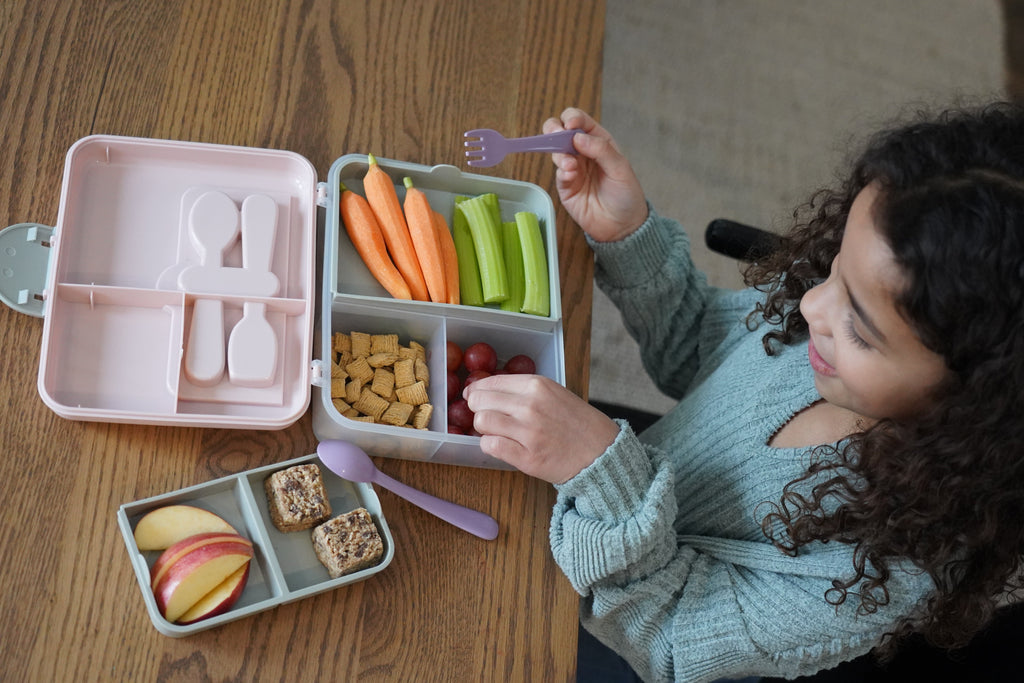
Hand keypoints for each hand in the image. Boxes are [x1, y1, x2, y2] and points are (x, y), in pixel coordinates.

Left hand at [463, 373, 619, 483]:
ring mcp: (528, 432)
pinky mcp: (527, 458)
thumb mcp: (555, 393)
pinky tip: (501, 445)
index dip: (477, 391)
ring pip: (481, 423)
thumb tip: (485, 391)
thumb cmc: (578, 423)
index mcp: (537, 386)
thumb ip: (524, 391)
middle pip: (480, 402)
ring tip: (497, 431)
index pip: (490, 383)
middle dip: (478, 409)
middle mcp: (530, 406)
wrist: (601, 452)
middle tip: (486, 416)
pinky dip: (490, 446)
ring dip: (484, 428)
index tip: (474, 397)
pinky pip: (490, 446)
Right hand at [543, 108, 647, 242]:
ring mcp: (572, 169)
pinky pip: (558, 174)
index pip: (580, 121)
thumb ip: (601, 150)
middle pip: (560, 132)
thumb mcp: (620, 169)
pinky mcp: (565, 187)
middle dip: (554, 130)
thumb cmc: (626, 195)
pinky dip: (561, 172)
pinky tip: (570, 176)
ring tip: (570, 165)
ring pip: (555, 151)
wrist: (622, 226)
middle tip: (556, 135)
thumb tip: (578, 137)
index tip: (570, 125)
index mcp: (598, 142)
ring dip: (559, 154)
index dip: (572, 118)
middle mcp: (582, 153)